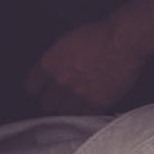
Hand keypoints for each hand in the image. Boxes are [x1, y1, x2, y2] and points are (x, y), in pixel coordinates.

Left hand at [25, 20, 145, 113]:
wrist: (122, 42)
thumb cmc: (96, 36)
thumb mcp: (64, 41)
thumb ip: (54, 58)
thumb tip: (51, 67)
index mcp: (48, 64)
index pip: (31, 88)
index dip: (38, 91)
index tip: (43, 91)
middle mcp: (59, 81)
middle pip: (46, 104)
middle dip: (53, 101)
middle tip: (62, 98)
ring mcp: (78, 94)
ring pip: (65, 114)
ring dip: (70, 109)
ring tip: (77, 102)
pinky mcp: (98, 103)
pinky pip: (85, 117)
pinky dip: (87, 114)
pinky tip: (90, 106)